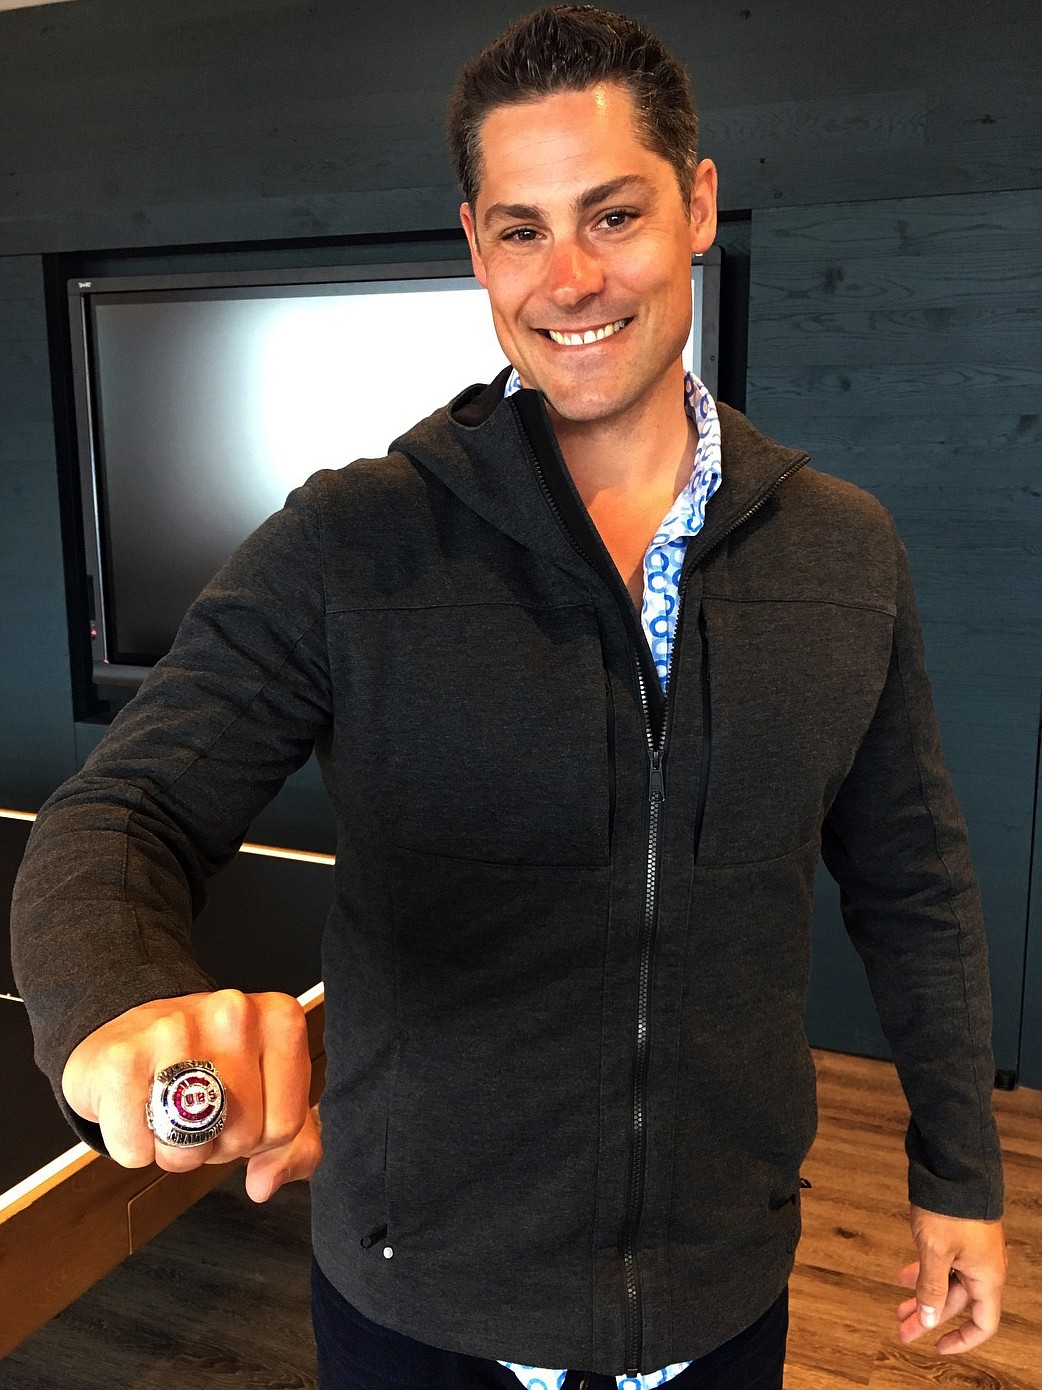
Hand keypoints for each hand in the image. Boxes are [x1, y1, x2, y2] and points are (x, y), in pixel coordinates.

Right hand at [61, 989, 321, 1202]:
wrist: (133, 1033)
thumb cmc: (206, 1065)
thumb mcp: (265, 1095)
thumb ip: (295, 1144)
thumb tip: (265, 1183)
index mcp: (279, 1019)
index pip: (286, 1126)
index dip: (260, 1139)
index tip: (241, 1112)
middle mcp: (233, 1013)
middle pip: (241, 1137)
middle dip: (219, 1143)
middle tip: (200, 1111)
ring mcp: (175, 1028)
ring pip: (190, 1148)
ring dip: (175, 1150)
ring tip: (168, 1111)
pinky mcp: (121, 1057)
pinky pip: (136, 1149)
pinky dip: (133, 1147)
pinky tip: (135, 1109)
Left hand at [896, 1204, 1006, 1353]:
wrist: (954, 1168)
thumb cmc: (951, 1209)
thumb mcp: (935, 1252)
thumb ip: (931, 1288)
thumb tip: (929, 1320)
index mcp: (986, 1277)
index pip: (983, 1323)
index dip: (962, 1340)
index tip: (937, 1347)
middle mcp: (983, 1268)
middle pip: (957, 1304)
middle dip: (929, 1317)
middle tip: (903, 1328)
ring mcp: (972, 1251)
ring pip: (947, 1282)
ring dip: (923, 1294)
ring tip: (898, 1305)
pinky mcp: (960, 1236)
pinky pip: (944, 1263)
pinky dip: (925, 1271)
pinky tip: (904, 1274)